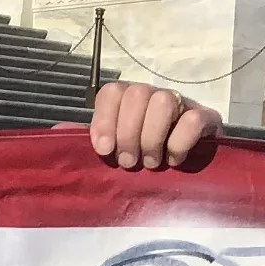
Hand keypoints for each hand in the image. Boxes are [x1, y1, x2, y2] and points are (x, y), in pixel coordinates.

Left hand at [77, 80, 219, 170]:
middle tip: (129, 163)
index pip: (112, 91)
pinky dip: (179, 142)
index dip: (104, 120)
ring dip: (152, 138)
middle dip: (128, 133)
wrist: (186, 174)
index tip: (103, 151)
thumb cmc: (140, 161)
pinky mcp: (208, 119)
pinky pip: (194, 119)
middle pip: (137, 93)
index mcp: (127, 101)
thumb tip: (56, 132)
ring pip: (163, 101)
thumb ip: (83, 142)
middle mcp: (153, 96)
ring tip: (151, 163)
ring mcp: (182, 103)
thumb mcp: (111, 153)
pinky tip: (173, 160)